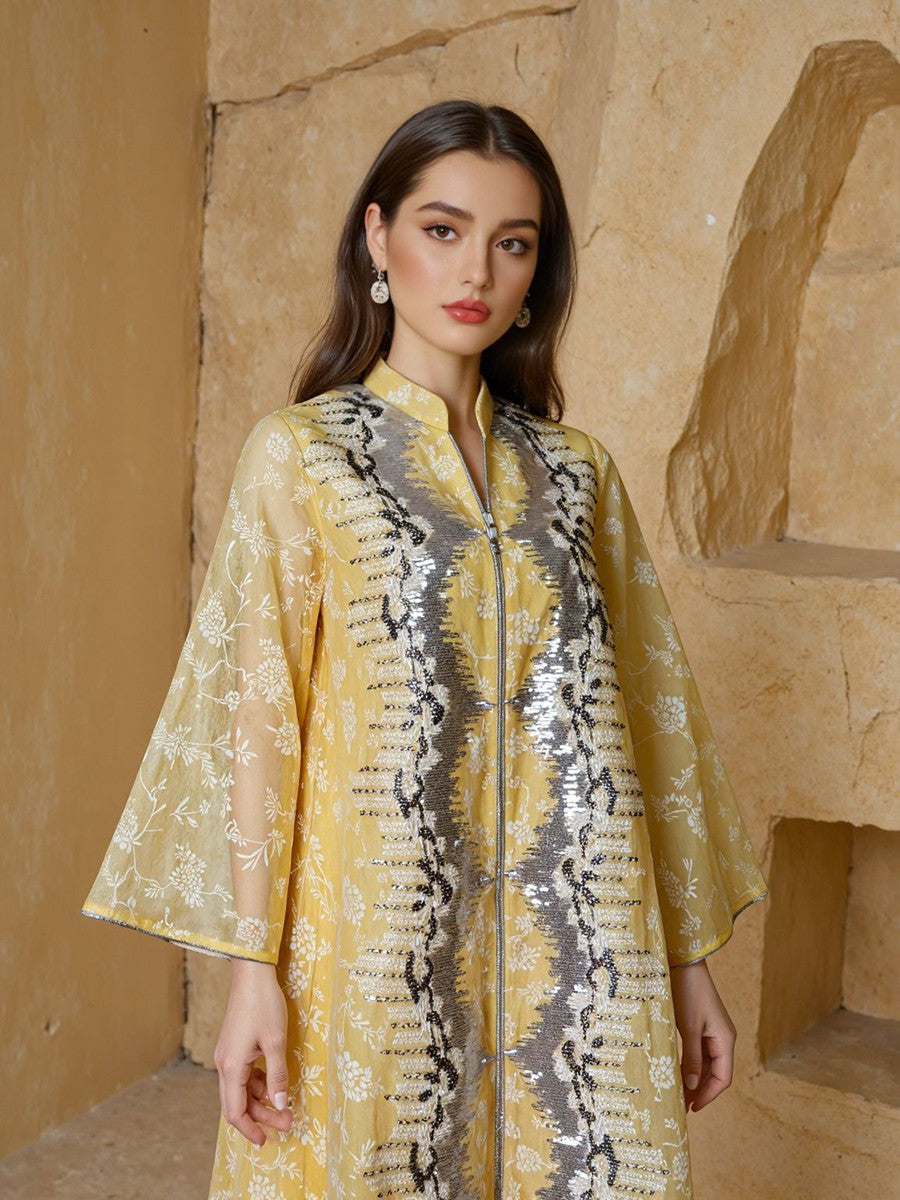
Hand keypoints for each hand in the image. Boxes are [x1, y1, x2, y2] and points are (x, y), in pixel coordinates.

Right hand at [213, 958, 293, 1146]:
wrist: (251, 974)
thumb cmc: (264, 1005)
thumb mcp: (276, 1042)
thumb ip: (278, 1076)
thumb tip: (281, 1105)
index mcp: (231, 1066)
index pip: (234, 1111)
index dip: (249, 1129)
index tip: (266, 1141)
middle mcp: (224, 1064)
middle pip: (237, 1103)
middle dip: (260, 1117)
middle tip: (287, 1123)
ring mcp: (228, 1055)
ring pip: (241, 1089)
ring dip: (260, 1100)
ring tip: (286, 1106)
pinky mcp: (234, 1046)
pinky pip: (243, 1075)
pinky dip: (257, 1084)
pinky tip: (274, 1084)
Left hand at [669, 958, 735, 1111]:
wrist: (683, 963)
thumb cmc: (687, 992)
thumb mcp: (688, 1027)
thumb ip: (692, 1058)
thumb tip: (693, 1087)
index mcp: (726, 1039)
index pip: (723, 1077)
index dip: (709, 1095)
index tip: (693, 1108)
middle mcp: (723, 1038)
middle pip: (716, 1073)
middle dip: (700, 1090)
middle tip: (681, 1106)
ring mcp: (712, 1032)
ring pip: (707, 1065)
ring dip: (695, 1080)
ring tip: (678, 1095)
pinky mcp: (701, 1026)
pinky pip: (699, 1053)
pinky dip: (690, 1065)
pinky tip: (678, 1074)